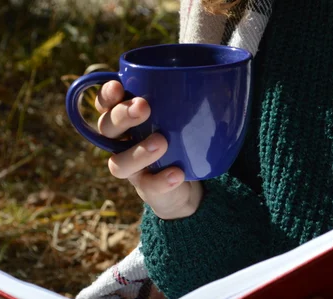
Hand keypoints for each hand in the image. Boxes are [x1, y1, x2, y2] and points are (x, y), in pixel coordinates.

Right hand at [96, 81, 202, 219]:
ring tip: (161, 143)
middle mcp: (123, 143)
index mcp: (127, 119)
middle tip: (143, 107)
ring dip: (137, 152)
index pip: (105, 104)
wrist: (187, 183)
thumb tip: (226, 74)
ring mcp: (133, 169)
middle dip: (121, 116)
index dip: (106, 95)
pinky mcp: (147, 189)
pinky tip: (177, 173)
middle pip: (107, 128)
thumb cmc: (181, 138)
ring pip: (118, 163)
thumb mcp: (185, 115)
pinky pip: (148, 186)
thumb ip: (192, 97)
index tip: (118, 85)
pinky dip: (162, 180)